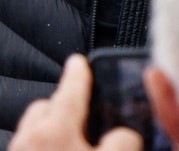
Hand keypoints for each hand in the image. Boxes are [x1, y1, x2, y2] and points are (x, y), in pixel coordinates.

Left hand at [10, 54, 141, 150]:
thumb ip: (123, 140)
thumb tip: (124, 134)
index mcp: (54, 132)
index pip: (69, 90)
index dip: (78, 72)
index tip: (79, 61)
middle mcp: (29, 141)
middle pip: (46, 106)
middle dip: (63, 103)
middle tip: (85, 113)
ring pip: (35, 127)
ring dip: (53, 127)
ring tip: (76, 139)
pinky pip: (30, 146)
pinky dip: (45, 144)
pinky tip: (63, 150)